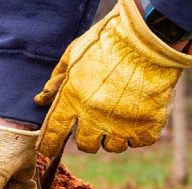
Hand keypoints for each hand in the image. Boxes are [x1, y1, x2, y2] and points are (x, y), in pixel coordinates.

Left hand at [34, 0, 191, 156]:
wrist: (150, 36)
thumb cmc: (110, 41)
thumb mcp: (76, 53)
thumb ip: (57, 79)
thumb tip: (41, 100)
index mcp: (73, 98)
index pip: (54, 132)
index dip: (49, 144)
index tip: (48, 149)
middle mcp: (96, 117)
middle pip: (86, 145)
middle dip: (87, 137)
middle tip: (95, 122)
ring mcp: (123, 124)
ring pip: (113, 146)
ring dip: (113, 135)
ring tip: (118, 116)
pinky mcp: (148, 126)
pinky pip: (138, 142)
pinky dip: (136, 133)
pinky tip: (137, 116)